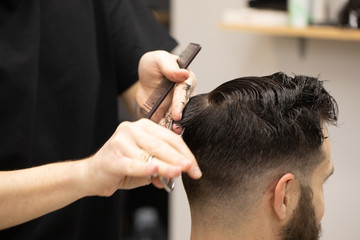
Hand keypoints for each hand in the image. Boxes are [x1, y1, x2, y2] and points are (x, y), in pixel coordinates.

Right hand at [84, 119, 201, 195]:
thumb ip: (162, 164)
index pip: (170, 138)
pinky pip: (134, 164)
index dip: (185, 153)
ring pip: (151, 154)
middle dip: (180, 158)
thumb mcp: (145, 163)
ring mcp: (121, 142)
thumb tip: (179, 171)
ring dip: (167, 165)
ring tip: (179, 172)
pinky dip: (146, 168)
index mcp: (142, 127)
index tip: (195, 168)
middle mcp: (132, 129)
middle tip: (191, 169)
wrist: (92, 174)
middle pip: (162, 144)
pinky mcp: (114, 157)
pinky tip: (156, 169)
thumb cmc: (121, 167)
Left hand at [136, 50, 196, 132]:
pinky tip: (160, 136)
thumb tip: (184, 73)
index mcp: (186, 79)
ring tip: (170, 135)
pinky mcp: (169, 115)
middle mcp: (185, 95)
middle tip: (175, 129)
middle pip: (184, 109)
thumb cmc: (154, 65)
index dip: (180, 103)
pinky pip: (168, 124)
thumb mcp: (158, 60)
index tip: (176, 114)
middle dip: (180, 120)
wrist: (144, 79)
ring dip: (175, 127)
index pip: (184, 92)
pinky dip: (165, 130)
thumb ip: (169, 67)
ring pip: (179, 119)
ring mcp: (177, 107)